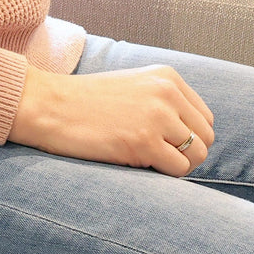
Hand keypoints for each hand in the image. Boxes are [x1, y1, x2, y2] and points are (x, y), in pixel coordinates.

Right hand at [8, 66, 214, 175]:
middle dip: (187, 155)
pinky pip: (177, 170)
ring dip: (177, 168)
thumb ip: (163, 102)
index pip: (204, 119)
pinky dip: (163, 175)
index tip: (165, 145)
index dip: (189, 138)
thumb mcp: (132, 86)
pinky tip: (139, 167)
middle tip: (157, 160)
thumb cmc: (83, 102)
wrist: (47, 105)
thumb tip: (191, 137)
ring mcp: (157, 117)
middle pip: (206, 138)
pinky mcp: (143, 143)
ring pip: (197, 156)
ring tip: (149, 165)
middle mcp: (168, 94)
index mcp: (167, 78)